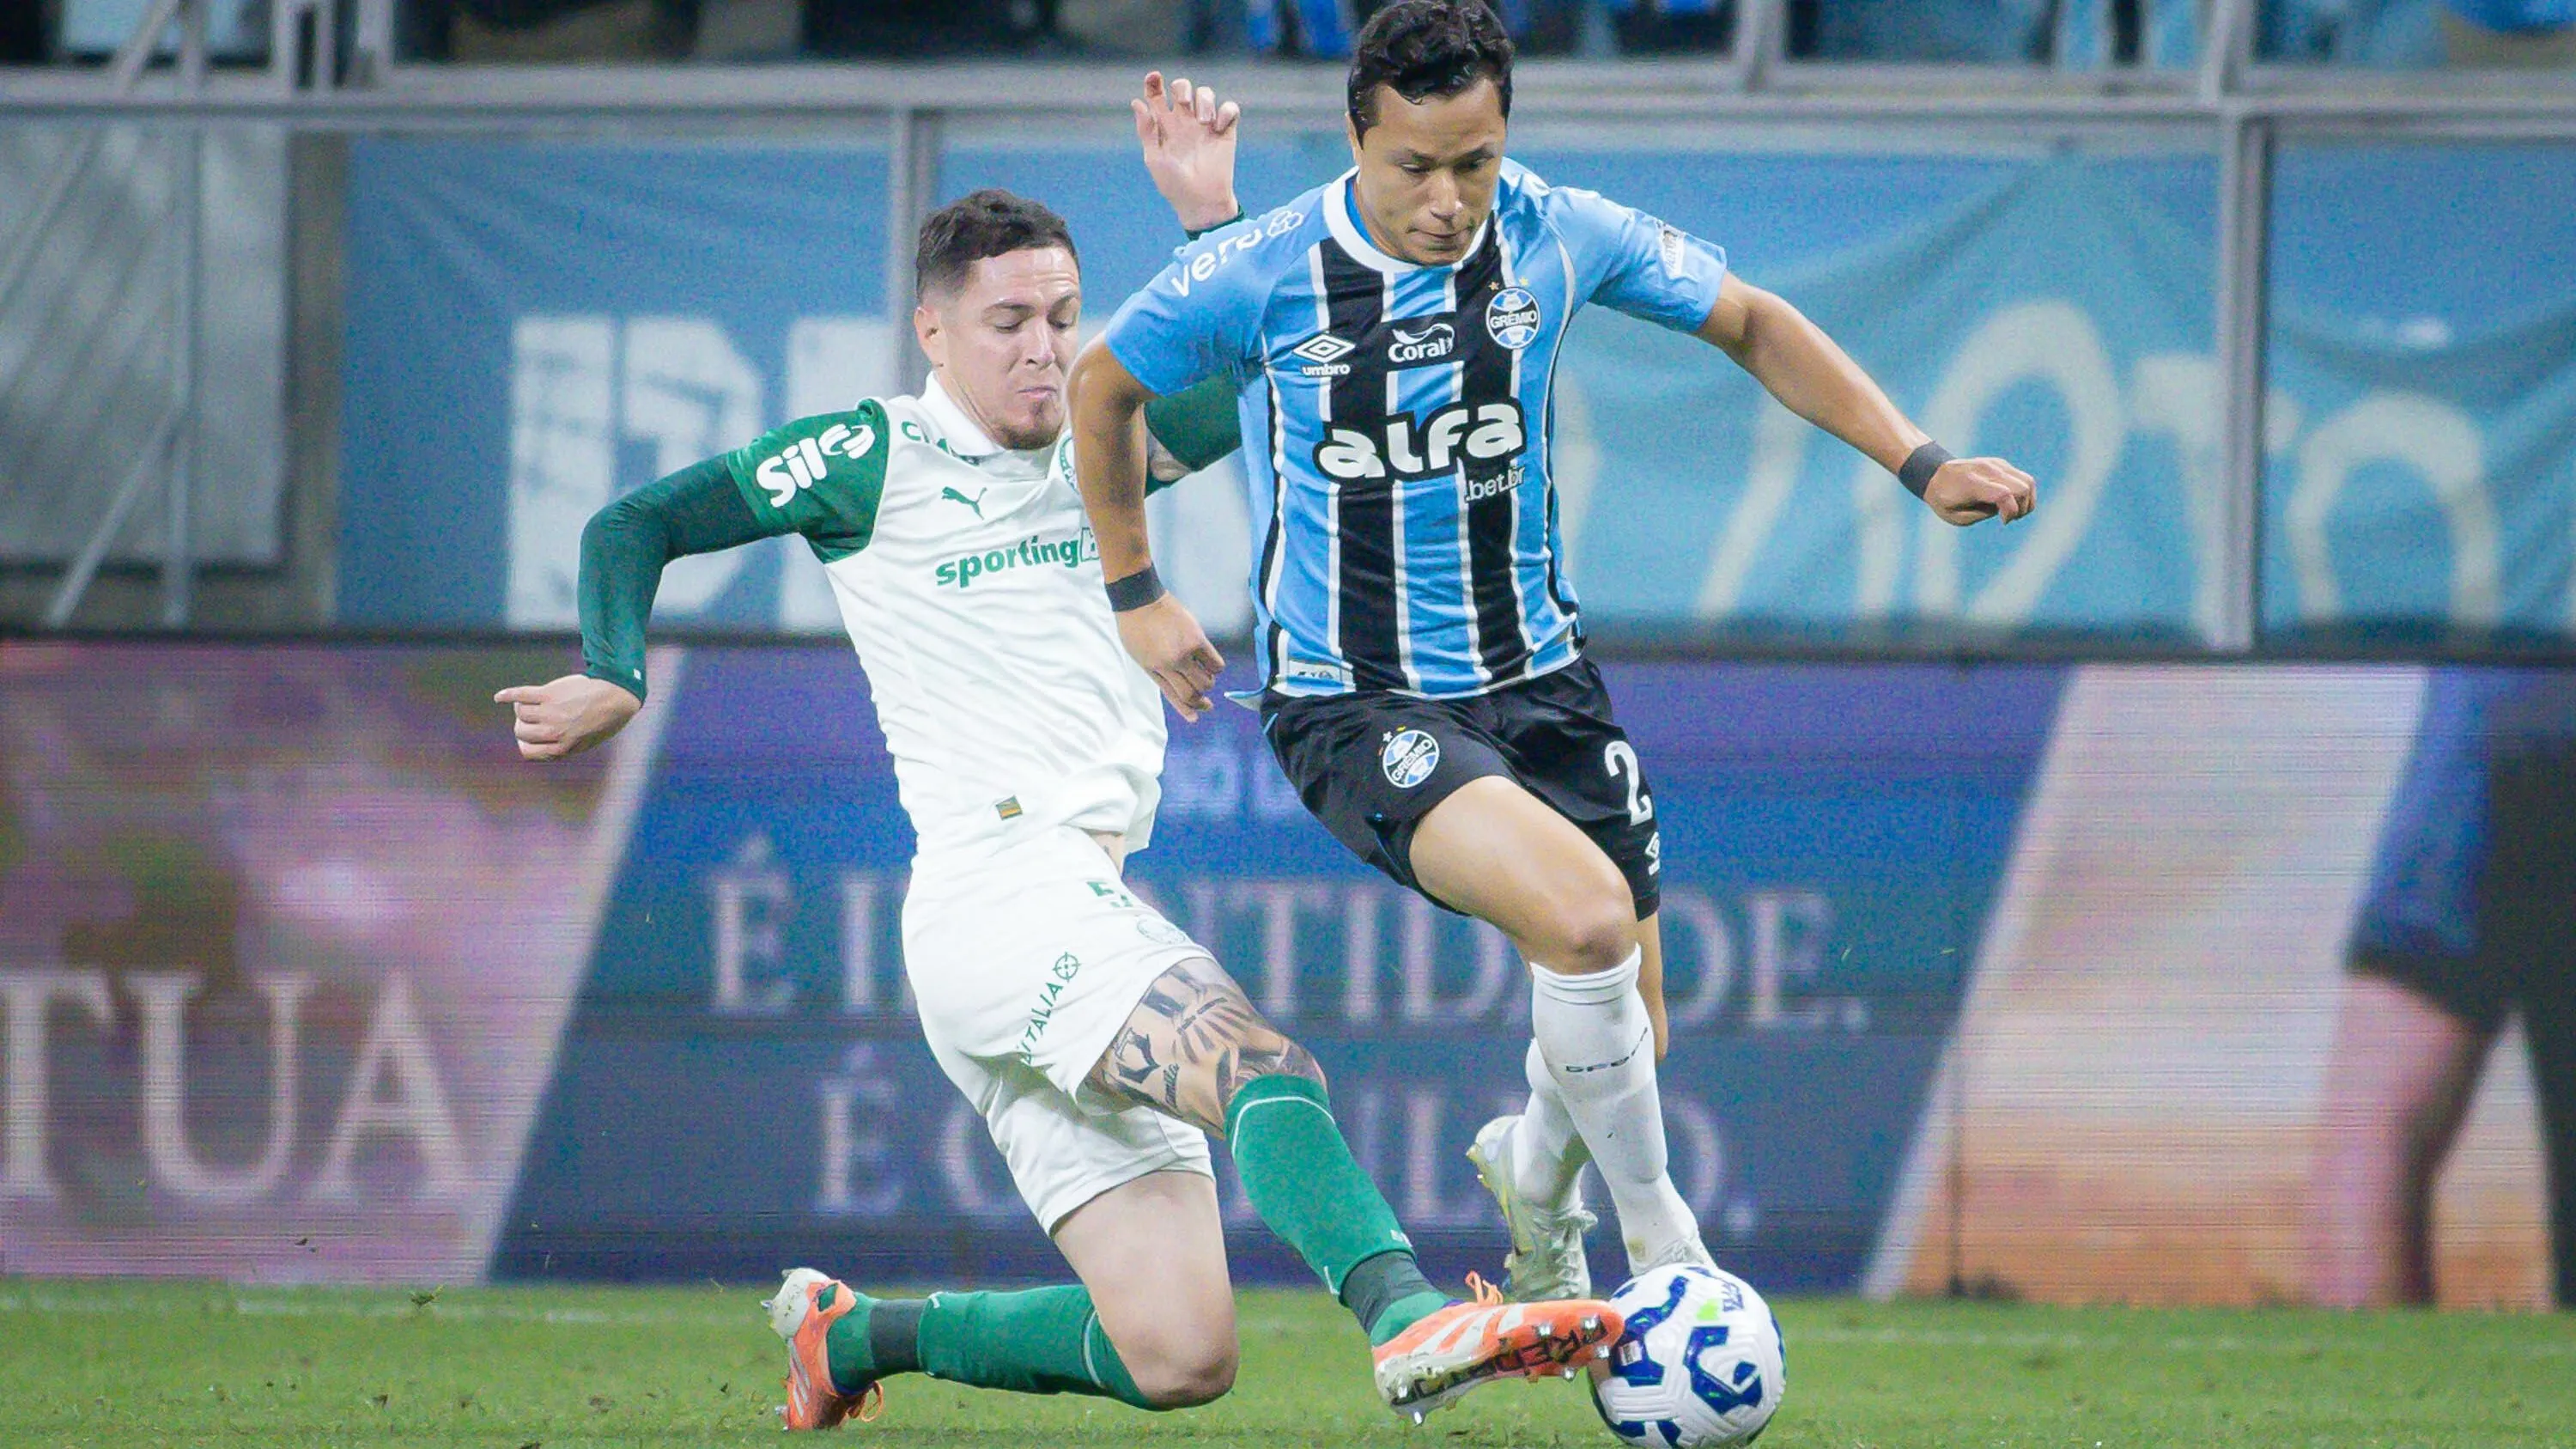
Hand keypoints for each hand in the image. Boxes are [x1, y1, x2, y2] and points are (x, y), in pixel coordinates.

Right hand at [494, 674, 639, 760]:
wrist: (616, 697)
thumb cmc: (603, 720)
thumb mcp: (585, 743)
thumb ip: (563, 747)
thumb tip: (542, 749)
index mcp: (561, 748)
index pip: (527, 751)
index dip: (525, 743)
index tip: (529, 736)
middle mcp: (553, 732)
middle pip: (520, 731)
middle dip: (523, 725)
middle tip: (533, 717)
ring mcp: (549, 712)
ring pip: (520, 713)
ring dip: (523, 707)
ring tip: (534, 702)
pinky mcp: (548, 694)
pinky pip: (520, 695)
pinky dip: (507, 695)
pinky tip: (499, 697)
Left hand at [1114, 592, 1224, 721]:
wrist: (1139, 599)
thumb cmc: (1135, 627)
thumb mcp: (1139, 656)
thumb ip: (1159, 672)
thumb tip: (1180, 687)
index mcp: (1153, 670)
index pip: (1174, 696)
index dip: (1187, 709)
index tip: (1196, 717)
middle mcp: (1169, 665)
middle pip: (1193, 692)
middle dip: (1200, 699)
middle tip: (1206, 699)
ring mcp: (1184, 652)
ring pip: (1207, 681)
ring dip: (1208, 682)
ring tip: (1204, 674)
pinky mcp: (1197, 639)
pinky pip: (1216, 663)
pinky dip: (1216, 668)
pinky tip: (1212, 665)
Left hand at [1134, 70, 1240, 234]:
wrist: (1200, 202)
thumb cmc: (1173, 184)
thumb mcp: (1155, 158)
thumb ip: (1147, 130)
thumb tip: (1137, 102)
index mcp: (1164, 125)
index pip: (1156, 95)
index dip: (1153, 82)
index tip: (1153, 77)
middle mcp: (1184, 121)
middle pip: (1182, 87)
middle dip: (1182, 87)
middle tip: (1184, 103)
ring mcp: (1205, 125)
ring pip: (1206, 93)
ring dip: (1205, 100)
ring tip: (1203, 123)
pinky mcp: (1225, 132)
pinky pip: (1230, 109)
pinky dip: (1225, 112)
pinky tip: (1219, 129)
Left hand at [1923, 456, 2036, 526]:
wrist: (1934, 475)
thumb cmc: (1944, 500)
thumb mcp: (1958, 517)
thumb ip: (1984, 514)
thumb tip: (2007, 508)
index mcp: (1971, 484)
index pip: (2004, 494)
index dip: (2011, 511)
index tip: (2002, 521)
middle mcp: (1986, 470)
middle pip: (2022, 487)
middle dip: (2022, 508)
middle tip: (2008, 518)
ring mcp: (1995, 464)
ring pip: (2028, 481)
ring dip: (2027, 500)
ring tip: (2012, 511)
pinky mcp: (2000, 464)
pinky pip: (2022, 478)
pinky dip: (2023, 493)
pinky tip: (2010, 502)